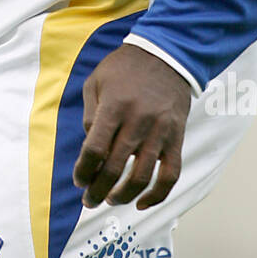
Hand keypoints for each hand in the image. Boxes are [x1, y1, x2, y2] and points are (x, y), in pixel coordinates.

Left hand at [72, 44, 191, 211]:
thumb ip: (89, 115)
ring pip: (141, 177)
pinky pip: (170, 175)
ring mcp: (160, 131)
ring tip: (110, 200)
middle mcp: (137, 121)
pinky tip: (142, 203)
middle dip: (97, 190)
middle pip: (114, 168)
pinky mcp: (177, 137)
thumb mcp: (96, 81)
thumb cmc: (124, 68)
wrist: (166, 54)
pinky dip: (157, 195)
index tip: (79, 180)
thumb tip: (90, 150)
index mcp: (114, 107)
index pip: (94, 150)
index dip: (83, 171)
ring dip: (123, 196)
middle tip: (89, 201)